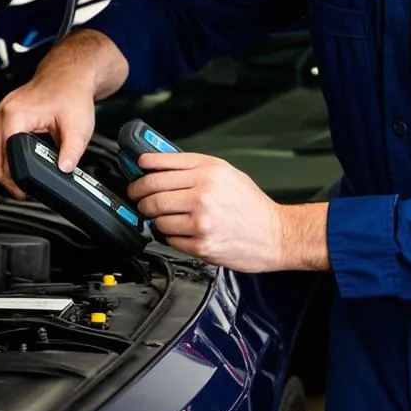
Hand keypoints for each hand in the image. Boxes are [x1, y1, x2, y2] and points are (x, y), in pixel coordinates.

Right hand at [0, 29, 127, 198]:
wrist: (71, 73)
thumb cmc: (72, 94)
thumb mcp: (78, 127)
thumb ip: (71, 152)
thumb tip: (63, 170)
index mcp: (15, 116)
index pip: (5, 156)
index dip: (14, 177)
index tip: (24, 190)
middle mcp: (3, 114)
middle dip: (4, 177)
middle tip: (21, 192)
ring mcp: (3, 113)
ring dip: (3, 166)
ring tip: (20, 181)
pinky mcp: (8, 115)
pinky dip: (5, 153)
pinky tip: (19, 162)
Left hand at [128, 152, 286, 270]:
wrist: (275, 234)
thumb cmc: (252, 205)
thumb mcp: (228, 173)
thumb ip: (195, 167)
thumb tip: (160, 165)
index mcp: (210, 171)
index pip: (160, 166)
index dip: (141, 169)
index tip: (136, 171)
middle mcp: (204, 193)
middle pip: (152, 192)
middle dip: (140, 196)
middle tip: (140, 198)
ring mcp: (201, 220)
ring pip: (156, 217)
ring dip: (155, 218)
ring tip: (167, 216)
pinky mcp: (200, 245)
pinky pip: (168, 238)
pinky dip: (170, 235)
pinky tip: (182, 231)